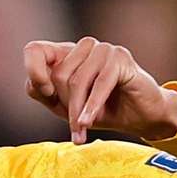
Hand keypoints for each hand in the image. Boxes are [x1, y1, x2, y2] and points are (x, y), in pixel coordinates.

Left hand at [22, 37, 176, 142]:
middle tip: (75, 127)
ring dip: (78, 111)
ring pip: (77, 80)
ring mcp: (103, 49)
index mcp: (67, 54)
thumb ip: (46, 95)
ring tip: (82, 130)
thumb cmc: (105, 111)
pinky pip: (99, 84)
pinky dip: (92, 106)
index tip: (45, 94)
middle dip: (66, 105)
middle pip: (59, 74)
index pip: (35, 50)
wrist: (143, 117)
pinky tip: (88, 122)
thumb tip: (34, 85)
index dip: (33, 69)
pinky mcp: (120, 57)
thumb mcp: (67, 108)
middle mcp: (84, 47)